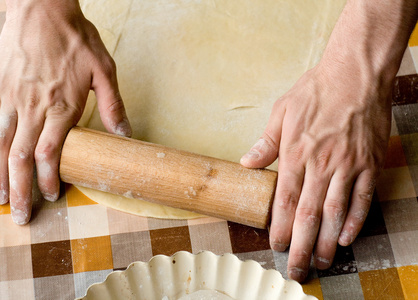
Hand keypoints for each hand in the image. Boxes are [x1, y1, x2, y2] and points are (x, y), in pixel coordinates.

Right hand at [0, 0, 130, 224]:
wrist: (41, 8)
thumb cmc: (75, 38)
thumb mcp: (104, 69)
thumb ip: (112, 105)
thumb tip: (125, 135)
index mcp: (60, 106)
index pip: (51, 153)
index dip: (49, 179)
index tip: (51, 196)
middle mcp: (32, 108)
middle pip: (22, 158)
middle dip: (21, 189)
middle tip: (20, 215)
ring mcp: (11, 100)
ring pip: (1, 146)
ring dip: (0, 176)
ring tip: (1, 199)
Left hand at [240, 0, 416, 281]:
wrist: (355, 74)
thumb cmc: (316, 91)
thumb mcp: (282, 112)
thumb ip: (266, 142)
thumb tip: (247, 163)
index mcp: (295, 153)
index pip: (284, 199)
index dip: (279, 226)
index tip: (275, 245)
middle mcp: (320, 164)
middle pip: (308, 214)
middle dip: (300, 245)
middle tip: (296, 269)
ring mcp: (347, 165)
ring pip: (335, 212)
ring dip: (327, 241)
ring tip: (321, 262)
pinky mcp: (369, 163)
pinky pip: (363, 198)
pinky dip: (355, 220)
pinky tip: (347, 237)